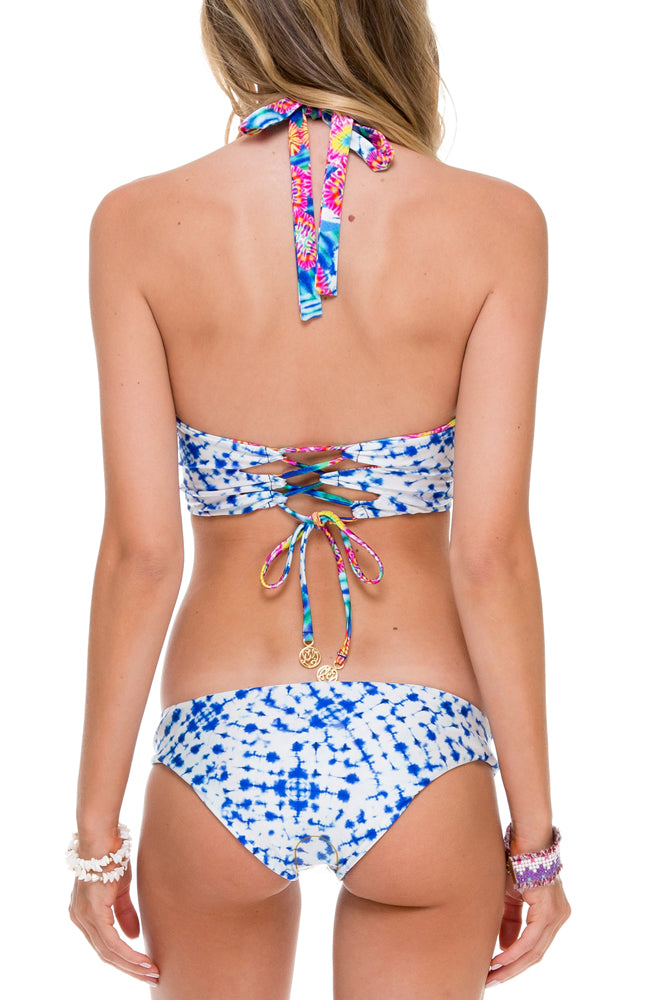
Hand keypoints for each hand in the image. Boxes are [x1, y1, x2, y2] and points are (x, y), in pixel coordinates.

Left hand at [69, 863, 159, 985]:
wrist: (102, 837)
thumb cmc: (111, 857)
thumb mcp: (120, 889)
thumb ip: (125, 913)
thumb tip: (134, 937)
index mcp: (85, 914)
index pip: (104, 945)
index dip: (124, 959)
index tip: (144, 967)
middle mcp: (80, 919)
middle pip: (105, 955)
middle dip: (130, 969)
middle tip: (151, 977)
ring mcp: (84, 917)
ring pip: (108, 953)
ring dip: (132, 965)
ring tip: (151, 972)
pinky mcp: (93, 912)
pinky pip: (111, 942)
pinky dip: (128, 954)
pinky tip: (142, 960)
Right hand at [485, 872, 570, 985]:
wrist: (527, 839)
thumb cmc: (518, 862)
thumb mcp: (511, 897)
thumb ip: (510, 922)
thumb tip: (505, 948)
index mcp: (553, 913)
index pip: (535, 947)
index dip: (516, 962)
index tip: (497, 972)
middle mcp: (560, 916)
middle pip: (536, 954)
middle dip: (512, 970)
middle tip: (492, 981)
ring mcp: (557, 914)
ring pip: (534, 950)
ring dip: (511, 965)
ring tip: (492, 974)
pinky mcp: (549, 909)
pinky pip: (531, 938)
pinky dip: (515, 951)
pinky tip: (500, 959)